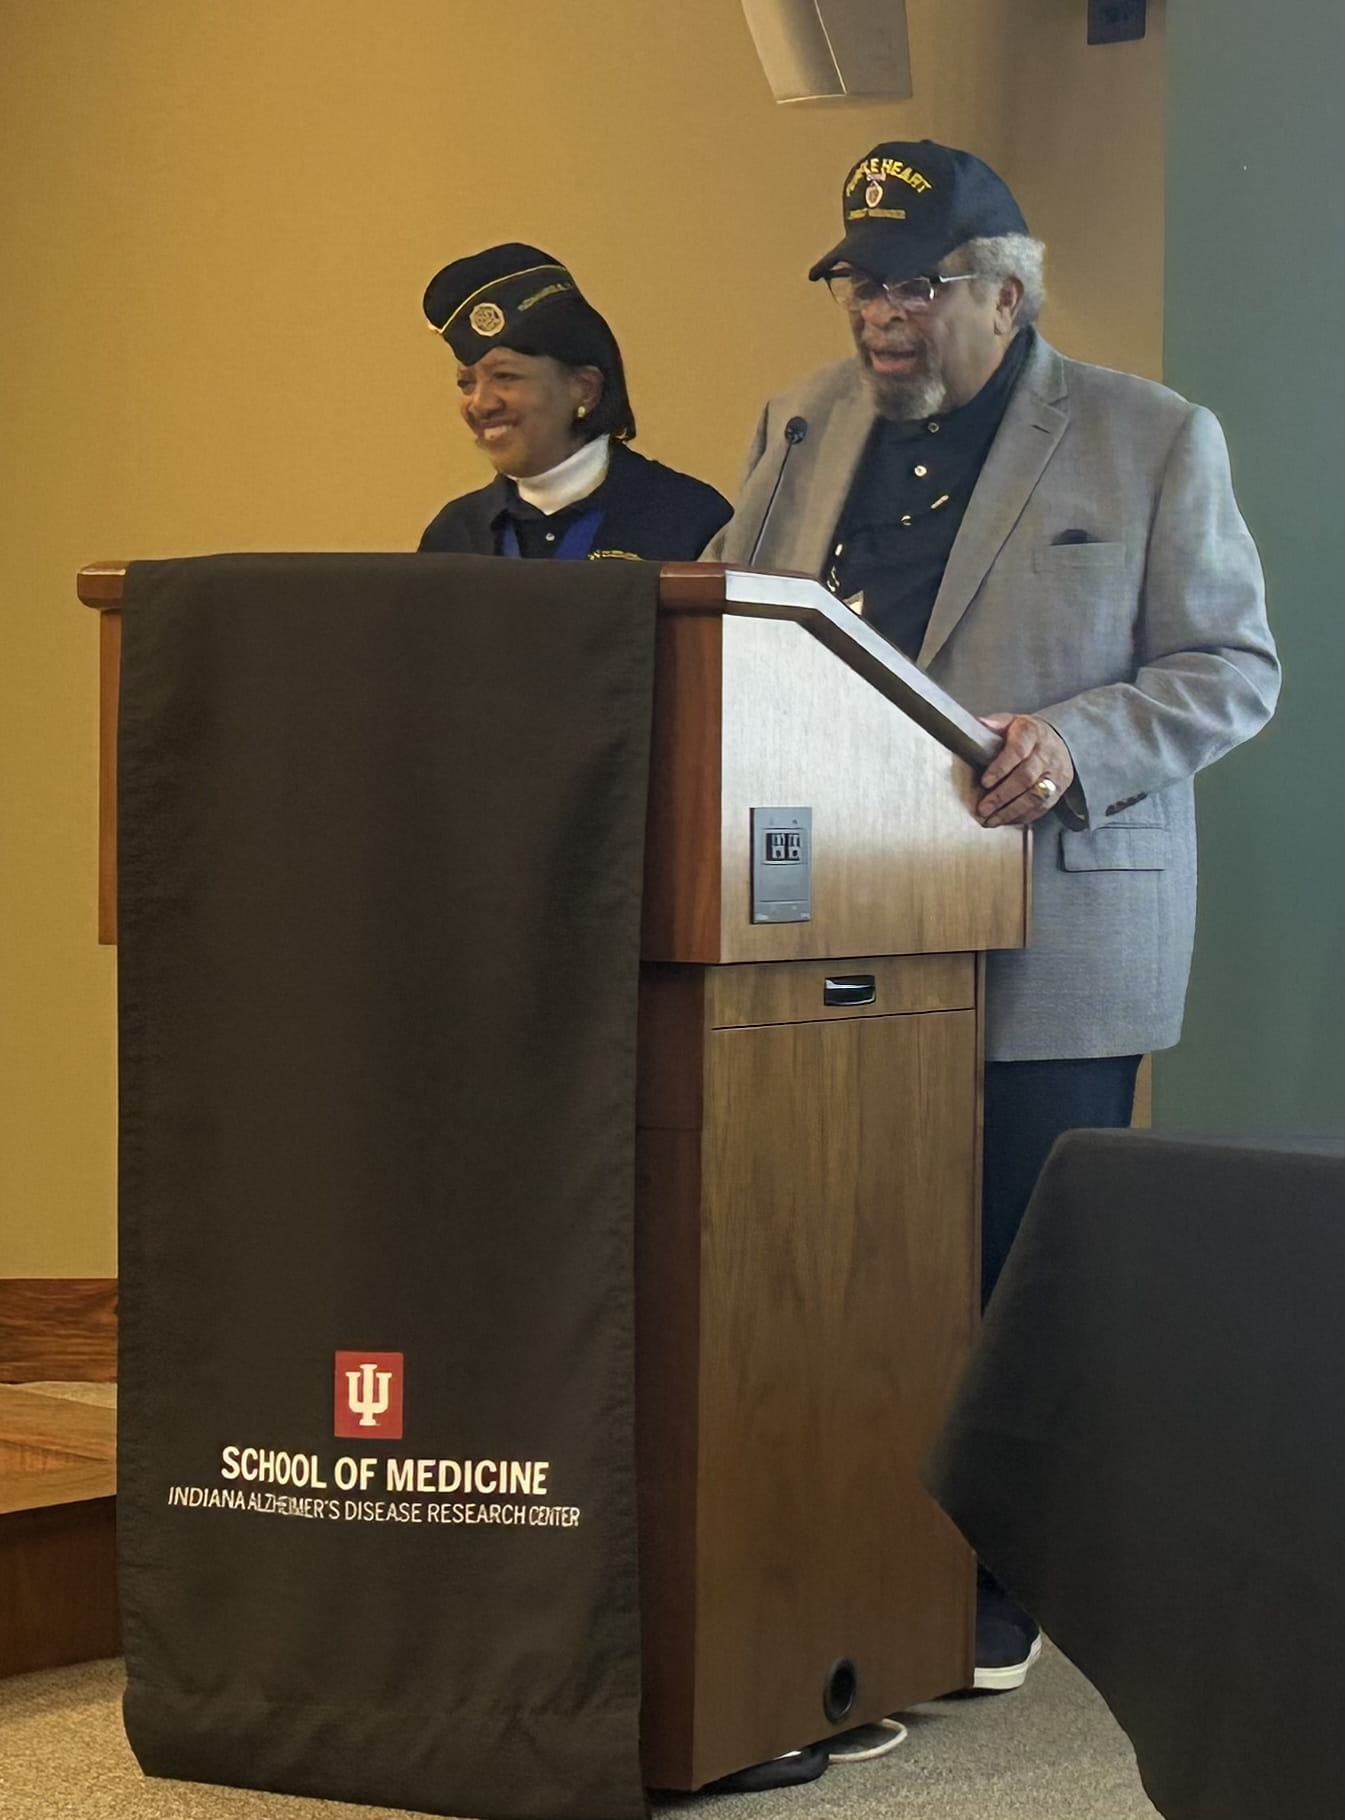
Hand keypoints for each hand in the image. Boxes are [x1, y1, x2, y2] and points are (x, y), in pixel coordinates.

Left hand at [976, 713, 1075, 827]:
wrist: (1055, 740)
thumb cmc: (1024, 734)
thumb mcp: (1010, 722)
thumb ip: (993, 724)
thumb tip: (977, 725)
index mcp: (1031, 732)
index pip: (1018, 751)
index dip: (1001, 768)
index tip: (985, 782)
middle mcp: (1047, 752)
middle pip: (1026, 777)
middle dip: (1002, 796)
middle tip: (983, 808)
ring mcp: (1055, 772)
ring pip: (1035, 796)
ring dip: (1011, 811)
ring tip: (991, 819)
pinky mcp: (1059, 789)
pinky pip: (1042, 807)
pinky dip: (1021, 816)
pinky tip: (1005, 820)